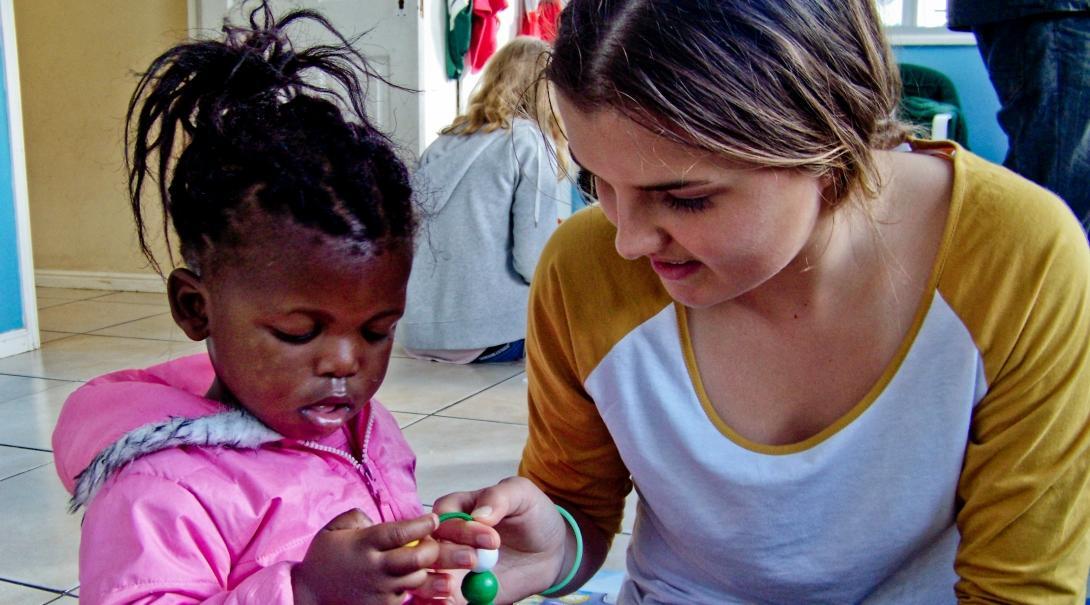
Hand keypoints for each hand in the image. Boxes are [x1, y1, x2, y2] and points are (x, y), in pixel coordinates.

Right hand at [292, 509, 454, 604]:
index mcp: (364, 545)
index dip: (422, 525)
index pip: (401, 533)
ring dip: (422, 568)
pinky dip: (410, 585)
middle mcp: (375, 569)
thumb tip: (379, 520)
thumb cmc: (324, 559)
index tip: (433, 519)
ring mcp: (380, 591)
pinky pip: (407, 595)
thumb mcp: (334, 529)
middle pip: (418, 559)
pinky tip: (401, 577)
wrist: (309, 595)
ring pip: (418, 579)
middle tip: (429, 542)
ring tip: (415, 560)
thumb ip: (358, 516)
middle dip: (431, 548)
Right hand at [433, 477, 570, 602]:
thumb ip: (498, 497)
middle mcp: (449, 537)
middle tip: (475, 560)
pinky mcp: (461, 592)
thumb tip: (479, 515)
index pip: (442, 515)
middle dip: (447, 555)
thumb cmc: (532, 515)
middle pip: (429, 546)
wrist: (552, 550)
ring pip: (426, 575)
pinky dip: (442, 603)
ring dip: (433, 583)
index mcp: (457, 508)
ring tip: (452, 588)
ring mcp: (452, 566)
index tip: (491, 538)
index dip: (460, 527)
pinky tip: (452, 602)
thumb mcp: (521, 494)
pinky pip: (443, 600)